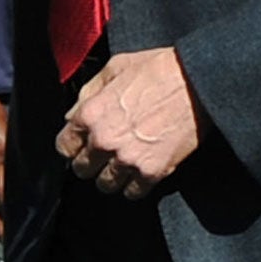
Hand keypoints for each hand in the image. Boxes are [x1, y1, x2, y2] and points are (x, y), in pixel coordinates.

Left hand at [54, 46, 206, 199]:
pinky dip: (135, 187)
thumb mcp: (114, 68)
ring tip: (121, 166)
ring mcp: (127, 159)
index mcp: (90, 114)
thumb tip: (73, 115)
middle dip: (90, 164)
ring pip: (105, 185)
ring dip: (111, 177)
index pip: (64, 147)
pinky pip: (133, 193)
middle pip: (82, 170)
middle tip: (102, 157)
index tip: (80, 147)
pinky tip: (139, 173)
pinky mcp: (152, 171)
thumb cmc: (157, 69)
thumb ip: (89, 93)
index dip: (72, 147)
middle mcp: (104, 140)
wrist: (197, 82)